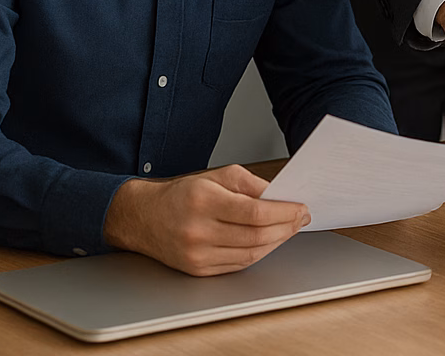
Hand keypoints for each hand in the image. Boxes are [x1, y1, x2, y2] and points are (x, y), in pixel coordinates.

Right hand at [103, 165, 309, 275]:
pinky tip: (269, 242)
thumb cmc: (182, 194)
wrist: (143, 217)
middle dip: (286, 227)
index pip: (255, 213)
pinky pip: (238, 265)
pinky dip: (259, 254)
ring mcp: (196, 255)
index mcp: (203, 202)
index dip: (284, 212)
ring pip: (250, 254)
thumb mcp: (216, 175)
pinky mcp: (197, 270)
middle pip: (256, 236)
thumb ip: (251, 184)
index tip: (301, 208)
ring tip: (289, 229)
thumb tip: (280, 196)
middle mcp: (198, 231)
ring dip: (276, 242)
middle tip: (301, 219)